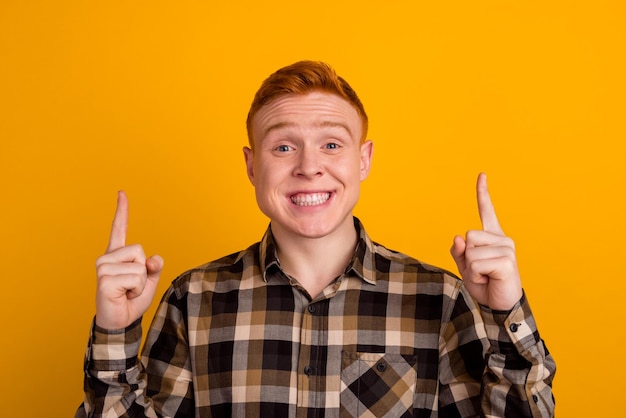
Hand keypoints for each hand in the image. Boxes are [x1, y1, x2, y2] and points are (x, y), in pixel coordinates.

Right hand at [94, 191, 162, 328]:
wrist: (120, 322)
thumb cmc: (131, 300)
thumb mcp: (149, 281)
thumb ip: (154, 267)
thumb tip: (153, 259)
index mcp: (117, 255)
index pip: (119, 229)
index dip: (122, 211)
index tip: (121, 193)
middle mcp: (107, 258)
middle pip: (139, 250)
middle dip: (144, 271)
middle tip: (131, 286)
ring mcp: (103, 268)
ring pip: (139, 266)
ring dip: (140, 283)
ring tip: (127, 292)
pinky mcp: (104, 279)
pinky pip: (135, 278)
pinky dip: (136, 290)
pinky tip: (123, 295)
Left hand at [450, 173, 522, 310]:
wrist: (499, 305)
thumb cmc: (485, 284)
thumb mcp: (466, 267)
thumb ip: (459, 252)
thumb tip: (458, 238)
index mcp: (492, 237)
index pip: (486, 211)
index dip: (482, 193)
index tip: (482, 174)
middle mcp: (502, 239)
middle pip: (468, 235)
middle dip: (467, 257)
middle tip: (481, 271)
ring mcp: (506, 248)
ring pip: (471, 251)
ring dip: (471, 269)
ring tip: (486, 277)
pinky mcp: (507, 261)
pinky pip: (476, 264)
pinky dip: (476, 276)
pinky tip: (489, 280)